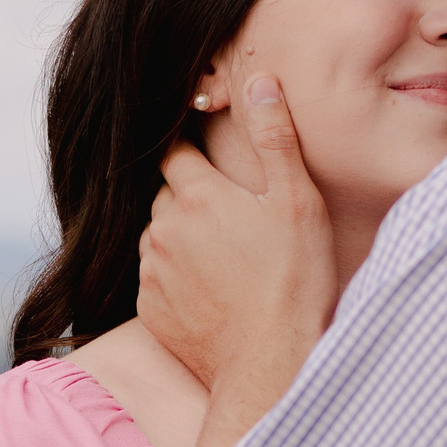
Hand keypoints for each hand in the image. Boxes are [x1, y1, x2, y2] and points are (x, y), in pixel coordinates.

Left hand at [137, 77, 337, 446]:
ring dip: (184, 238)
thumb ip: (275, 138)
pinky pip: (156, 279)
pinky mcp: (150, 309)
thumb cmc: (296, 281)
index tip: (207, 153)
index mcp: (196, 195)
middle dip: (193, 196)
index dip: (190, 148)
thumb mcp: (297, 202)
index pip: (175, 152)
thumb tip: (259, 81)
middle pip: (168, 195)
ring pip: (159, 236)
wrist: (273, 365)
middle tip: (234, 216)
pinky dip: (177, 277)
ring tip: (228, 257)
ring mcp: (151, 271)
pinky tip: (214, 290)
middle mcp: (162, 229)